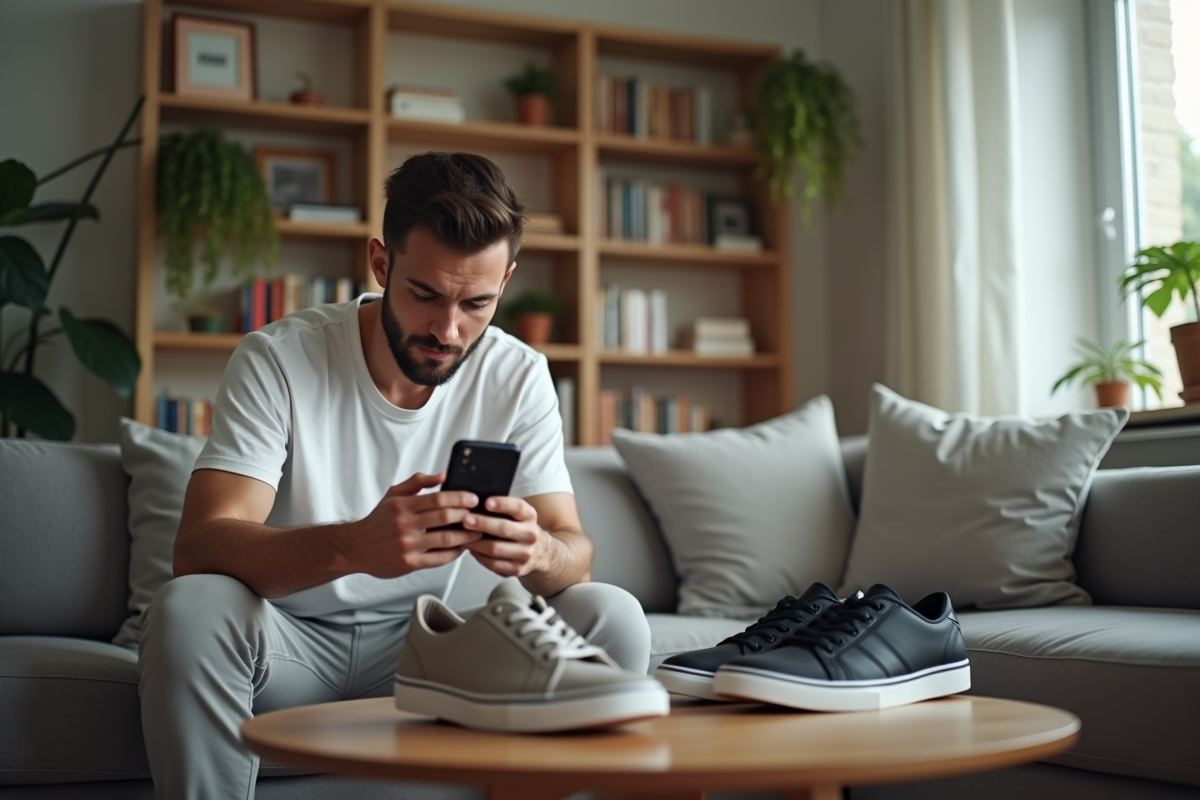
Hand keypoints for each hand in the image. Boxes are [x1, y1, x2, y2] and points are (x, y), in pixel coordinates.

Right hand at [340, 472, 481, 578]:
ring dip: (467, 535)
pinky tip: (462, 547)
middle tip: (480, 514)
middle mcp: (405, 525)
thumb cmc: (378, 520)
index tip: (473, 498)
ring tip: (478, 531)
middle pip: (445, 517)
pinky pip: (439, 558)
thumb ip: (418, 482)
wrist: (356, 547)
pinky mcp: (409, 563)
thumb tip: (443, 475)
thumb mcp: (393, 495)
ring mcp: (407, 545)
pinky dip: (455, 553)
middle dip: (467, 515)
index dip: (460, 497)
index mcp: (402, 506)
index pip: (438, 498)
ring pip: (446, 539)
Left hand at [462, 496, 548, 577]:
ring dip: (475, 543)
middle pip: (504, 528)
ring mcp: (525, 553)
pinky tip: (471, 549)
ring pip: (495, 548)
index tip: (486, 502)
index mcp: (530, 516)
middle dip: (482, 524)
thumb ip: (501, 509)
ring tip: (462, 537)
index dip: (502, 504)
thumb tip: (474, 504)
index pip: (518, 507)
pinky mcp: (517, 568)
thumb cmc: (519, 528)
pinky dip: (479, 556)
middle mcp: (530, 534)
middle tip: (465, 520)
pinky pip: (493, 563)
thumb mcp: (517, 515)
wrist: (538, 552)